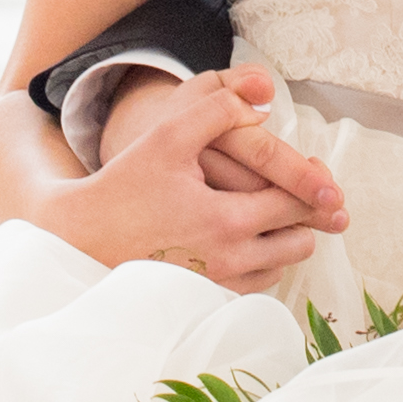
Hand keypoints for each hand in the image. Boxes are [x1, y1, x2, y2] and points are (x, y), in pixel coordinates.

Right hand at [61, 65, 345, 293]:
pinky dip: (264, 261)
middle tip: (307, 193)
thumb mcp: (167, 136)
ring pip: (281, 265)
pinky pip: (257, 285)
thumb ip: (218, 110)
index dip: (315, 186)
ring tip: (276, 211)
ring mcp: (218, 285)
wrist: (82, 238)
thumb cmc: (124, 185)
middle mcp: (228, 260)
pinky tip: (252, 236)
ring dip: (285, 238)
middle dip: (307, 215)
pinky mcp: (206, 300)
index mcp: (225, 220)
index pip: (295, 204)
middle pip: (298, 241)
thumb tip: (264, 102)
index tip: (320, 174)